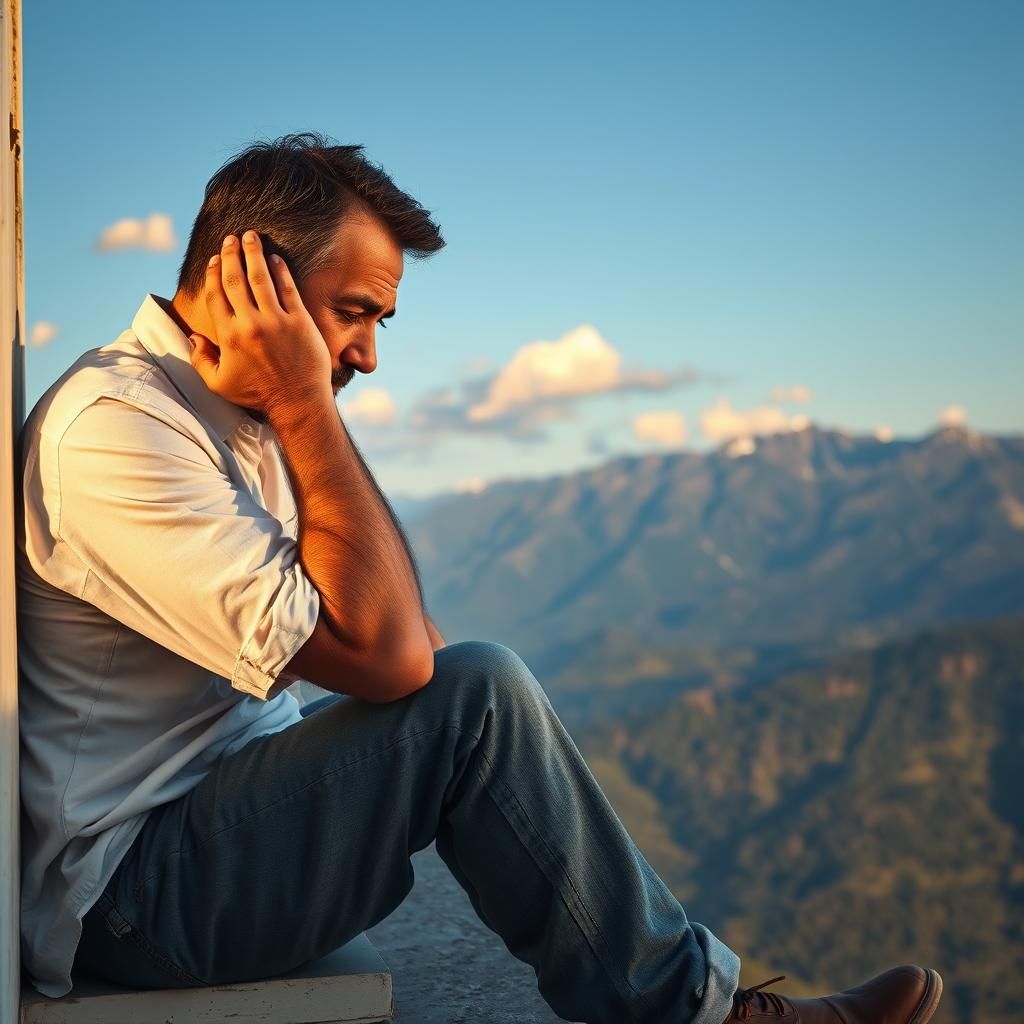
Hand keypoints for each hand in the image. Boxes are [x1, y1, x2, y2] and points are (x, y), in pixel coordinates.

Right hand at [188, 231, 332, 418]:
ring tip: (251, 237)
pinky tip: (275, 258)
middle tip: (230, 238)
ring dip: (254, 253)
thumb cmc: (258, 396)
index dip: (213, 273)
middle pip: (235, 280)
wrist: (297, 402)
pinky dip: (280, 271)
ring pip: (261, 278)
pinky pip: (288, 289)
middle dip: (231, 254)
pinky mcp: (300, 322)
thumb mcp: (219, 384)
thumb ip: (201, 361)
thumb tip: (192, 339)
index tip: (214, 259)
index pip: (216, 295)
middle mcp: (250, 324)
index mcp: (228, 336)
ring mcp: (277, 322)